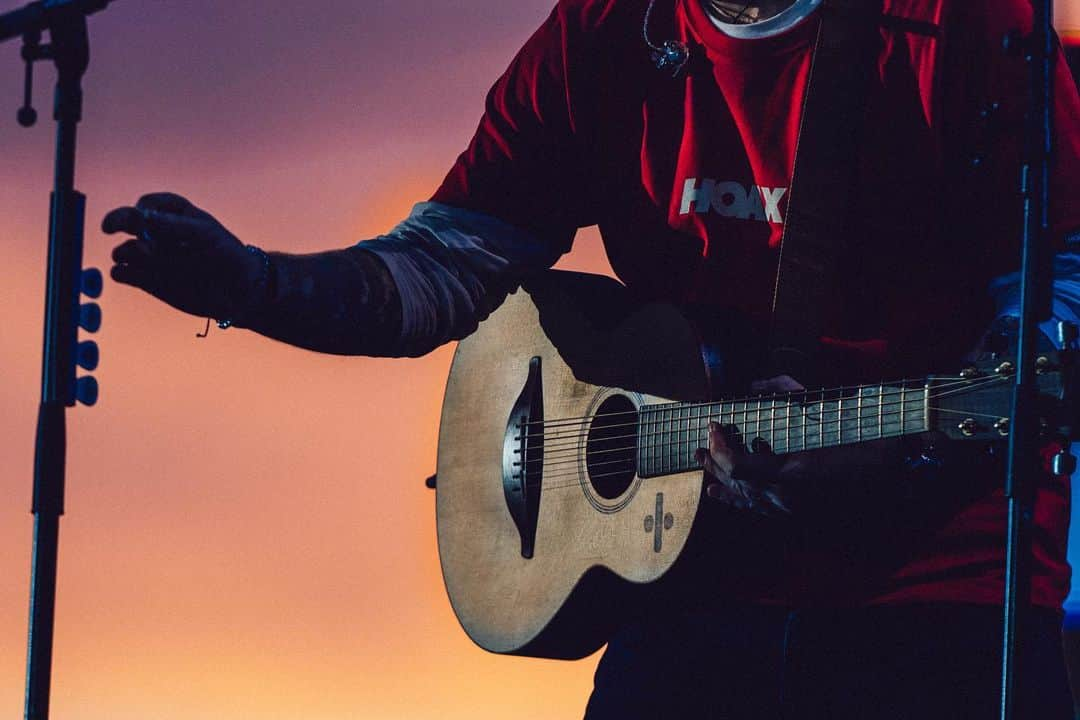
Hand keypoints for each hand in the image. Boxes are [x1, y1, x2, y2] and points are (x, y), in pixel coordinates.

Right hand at [103, 193, 264, 320]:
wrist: (240, 293)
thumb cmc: (228, 257)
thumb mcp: (205, 235)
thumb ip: (173, 225)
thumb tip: (141, 216)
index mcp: (175, 215)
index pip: (148, 204)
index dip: (143, 209)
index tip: (145, 216)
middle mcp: (159, 235)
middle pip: (127, 223)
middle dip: (119, 223)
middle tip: (114, 230)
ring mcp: (152, 258)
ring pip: (122, 250)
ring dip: (127, 253)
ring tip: (150, 259)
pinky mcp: (147, 280)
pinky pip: (121, 273)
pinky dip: (121, 272)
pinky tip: (134, 275)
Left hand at [694, 375, 909, 519]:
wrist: (904, 466)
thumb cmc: (868, 435)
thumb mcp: (826, 408)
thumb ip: (788, 394)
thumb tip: (758, 386)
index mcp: (791, 475)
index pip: (737, 465)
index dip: (719, 446)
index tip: (713, 424)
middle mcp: (789, 498)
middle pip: (738, 483)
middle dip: (715, 463)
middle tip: (700, 446)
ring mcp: (797, 510)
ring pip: (748, 500)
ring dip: (725, 484)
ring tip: (705, 473)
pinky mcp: (805, 514)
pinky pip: (766, 511)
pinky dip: (744, 502)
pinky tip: (729, 497)